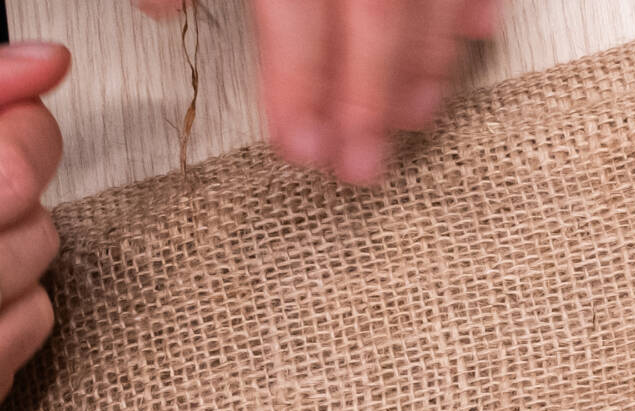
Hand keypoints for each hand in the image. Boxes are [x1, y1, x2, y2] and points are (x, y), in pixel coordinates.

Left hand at [133, 0, 503, 184]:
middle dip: (371, 100)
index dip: (301, 88)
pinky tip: (471, 39)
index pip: (297, 16)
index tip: (302, 151)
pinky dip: (471, 5)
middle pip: (375, 15)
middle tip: (363, 170)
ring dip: (425, 65)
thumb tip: (164, 10)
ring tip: (411, 123)